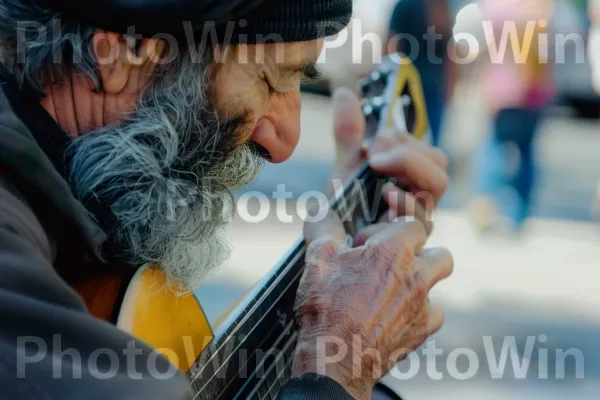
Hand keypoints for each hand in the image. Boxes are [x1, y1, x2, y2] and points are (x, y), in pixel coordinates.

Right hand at [291, 208, 452, 398]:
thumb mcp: (318, 259)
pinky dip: (421, 311)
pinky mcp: (422, 330)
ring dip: (424, 278)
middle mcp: (416, 275)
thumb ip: (323, 227)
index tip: (373, 238)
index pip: (413, 223)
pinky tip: (398, 313)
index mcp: (393, 250)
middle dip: (421, 252)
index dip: (393, 227)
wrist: (335, 359)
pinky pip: (434, 313)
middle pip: (438, 251)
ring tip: (396, 285)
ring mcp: (423, 304)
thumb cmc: (326, 307)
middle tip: (392, 259)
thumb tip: (320, 209)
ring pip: (439, 281)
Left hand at [323, 87, 448, 240]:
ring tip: (380, 171)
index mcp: (412, 179)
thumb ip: (349, 133)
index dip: (404, 141)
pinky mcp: (411, 237)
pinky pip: (420, 216)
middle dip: (408, 155)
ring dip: (409, 170)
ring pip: (436, 186)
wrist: (329, 237)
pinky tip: (384, 194)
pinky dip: (404, 200)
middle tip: (375, 157)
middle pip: (440, 169)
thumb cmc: (344, 204)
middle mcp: (421, 198)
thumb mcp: (346, 165)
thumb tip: (344, 93)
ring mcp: (418, 218)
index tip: (375, 141)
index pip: (430, 153)